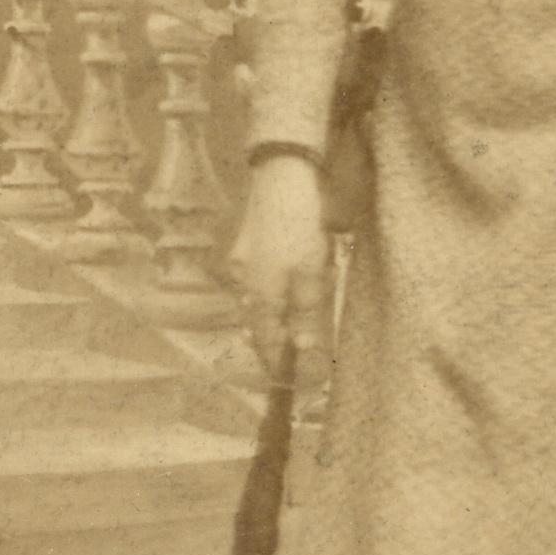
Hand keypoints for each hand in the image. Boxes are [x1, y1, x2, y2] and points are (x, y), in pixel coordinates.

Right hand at [228, 151, 331, 368]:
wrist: (281, 177)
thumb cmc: (300, 228)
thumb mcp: (311, 274)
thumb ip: (306, 312)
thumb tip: (302, 348)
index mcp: (261, 294)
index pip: (265, 339)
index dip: (275, 360)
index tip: (284, 378)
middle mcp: (246, 281)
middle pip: (259, 321)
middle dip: (273, 339)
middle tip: (288, 356)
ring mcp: (244, 262)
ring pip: (259, 299)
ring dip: (273, 314)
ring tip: (289, 325)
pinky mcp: (249, 245)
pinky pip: (260, 280)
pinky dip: (272, 292)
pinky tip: (284, 286)